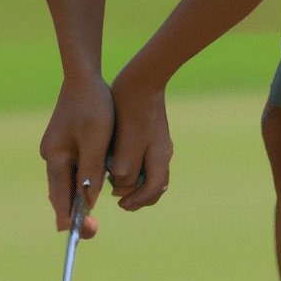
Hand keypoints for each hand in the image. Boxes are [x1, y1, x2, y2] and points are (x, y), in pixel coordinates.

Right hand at [40, 73, 113, 238]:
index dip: (72, 219)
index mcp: (56, 158)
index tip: (88, 232)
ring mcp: (56, 152)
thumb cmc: (94, 106)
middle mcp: (51, 158)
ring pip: (66, 186)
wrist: (84, 76)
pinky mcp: (64, 147)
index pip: (60, 199)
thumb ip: (91, 172)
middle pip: (60, 196)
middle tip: (94, 230)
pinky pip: (71, 174)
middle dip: (75, 215)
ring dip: (78, 201)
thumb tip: (88, 203)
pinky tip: (90, 194)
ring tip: (91, 220)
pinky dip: (80, 187)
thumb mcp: (97, 140)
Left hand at [108, 63, 172, 211]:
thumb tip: (121, 185)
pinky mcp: (153, 136)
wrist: (142, 77)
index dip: (136, 200)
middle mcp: (163, 154)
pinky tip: (121, 166)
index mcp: (159, 157)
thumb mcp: (125, 141)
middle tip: (119, 199)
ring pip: (151, 175)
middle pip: (155, 187)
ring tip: (117, 184)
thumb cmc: (131, 107)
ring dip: (136, 184)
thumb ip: (125, 167)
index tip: (119, 203)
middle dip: (138, 196)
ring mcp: (160, 145)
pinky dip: (136, 170)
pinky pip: (147, 162)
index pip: (153, 190)